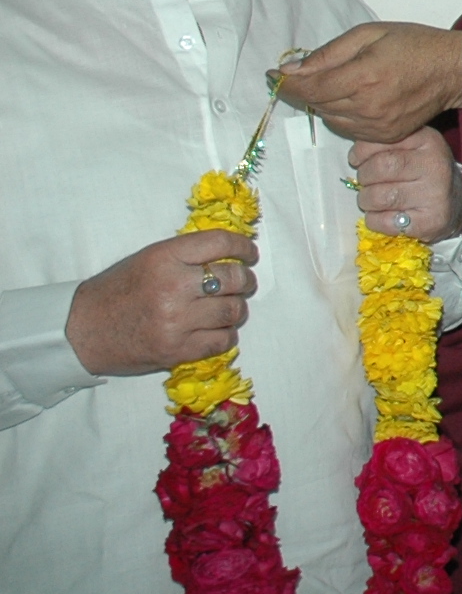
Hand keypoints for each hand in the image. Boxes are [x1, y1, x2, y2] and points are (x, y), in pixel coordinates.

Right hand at [65, 230, 261, 376]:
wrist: (81, 331)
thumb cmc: (116, 291)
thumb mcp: (147, 260)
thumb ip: (186, 256)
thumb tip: (231, 253)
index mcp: (164, 258)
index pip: (220, 242)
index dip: (243, 246)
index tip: (249, 253)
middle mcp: (173, 287)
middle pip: (235, 278)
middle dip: (245, 280)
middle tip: (242, 283)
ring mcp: (177, 321)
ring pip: (234, 311)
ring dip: (236, 309)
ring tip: (226, 308)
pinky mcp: (177, 350)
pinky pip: (223, 340)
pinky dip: (225, 334)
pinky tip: (216, 330)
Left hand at [274, 23, 461, 142]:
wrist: (454, 71)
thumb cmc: (414, 44)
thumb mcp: (369, 34)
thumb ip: (328, 53)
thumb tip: (292, 69)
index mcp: (364, 77)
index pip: (310, 87)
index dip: (286, 82)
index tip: (272, 74)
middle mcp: (368, 107)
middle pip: (316, 105)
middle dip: (303, 90)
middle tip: (300, 75)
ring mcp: (377, 126)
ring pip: (329, 119)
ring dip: (322, 103)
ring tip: (332, 84)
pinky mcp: (385, 136)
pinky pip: (348, 129)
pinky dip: (340, 115)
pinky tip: (350, 99)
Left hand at [352, 128, 461, 243]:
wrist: (452, 205)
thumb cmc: (420, 172)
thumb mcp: (410, 147)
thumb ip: (384, 142)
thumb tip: (354, 155)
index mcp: (428, 140)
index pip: (383, 139)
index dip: (361, 152)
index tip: (358, 160)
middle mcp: (435, 165)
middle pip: (381, 168)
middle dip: (364, 177)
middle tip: (367, 182)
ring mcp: (435, 194)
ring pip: (379, 197)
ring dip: (366, 200)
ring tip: (373, 199)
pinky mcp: (431, 221)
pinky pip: (384, 221)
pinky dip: (374, 220)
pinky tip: (383, 215)